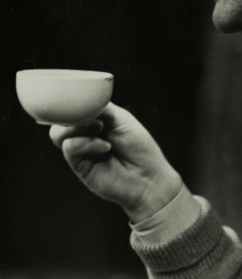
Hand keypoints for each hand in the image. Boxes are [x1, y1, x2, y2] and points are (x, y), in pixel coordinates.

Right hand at [49, 102, 182, 221]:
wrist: (147, 178)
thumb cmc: (139, 147)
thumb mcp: (120, 118)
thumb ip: (98, 107)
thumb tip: (78, 101)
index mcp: (95, 119)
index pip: (73, 105)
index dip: (74, 101)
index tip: (86, 101)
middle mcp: (85, 133)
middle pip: (60, 118)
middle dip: (72, 113)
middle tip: (96, 118)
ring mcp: (80, 149)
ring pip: (58, 133)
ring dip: (76, 127)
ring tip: (99, 130)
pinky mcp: (78, 165)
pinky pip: (69, 147)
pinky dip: (86, 143)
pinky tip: (105, 147)